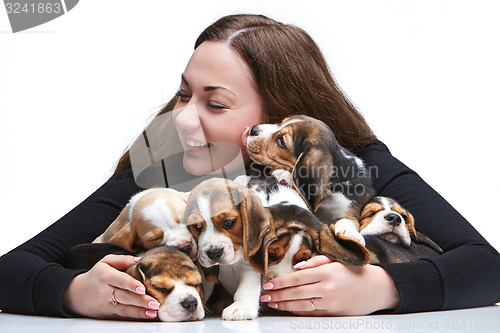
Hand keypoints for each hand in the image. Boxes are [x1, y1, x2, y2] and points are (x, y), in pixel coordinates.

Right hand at [63, 254, 159, 319]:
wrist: (76, 294)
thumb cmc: (96, 275)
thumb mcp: (106, 262)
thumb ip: (122, 259)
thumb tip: (140, 259)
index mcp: (105, 275)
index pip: (120, 280)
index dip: (131, 285)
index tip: (142, 289)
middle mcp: (104, 291)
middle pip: (125, 296)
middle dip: (141, 301)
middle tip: (155, 302)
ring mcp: (105, 304)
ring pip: (124, 309)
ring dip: (140, 312)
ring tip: (153, 312)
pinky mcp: (107, 314)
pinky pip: (122, 315)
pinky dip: (134, 316)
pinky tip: (145, 315)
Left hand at [259, 255, 399, 315]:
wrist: (376, 288)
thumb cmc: (354, 272)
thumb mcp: (336, 260)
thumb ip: (315, 262)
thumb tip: (297, 267)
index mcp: (326, 272)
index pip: (297, 278)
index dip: (281, 282)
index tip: (269, 284)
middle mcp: (327, 288)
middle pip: (296, 293)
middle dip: (278, 295)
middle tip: (265, 297)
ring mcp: (330, 302)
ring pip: (301, 305)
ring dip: (284, 305)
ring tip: (273, 303)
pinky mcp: (333, 313)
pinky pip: (311, 313)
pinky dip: (297, 311)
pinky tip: (288, 308)